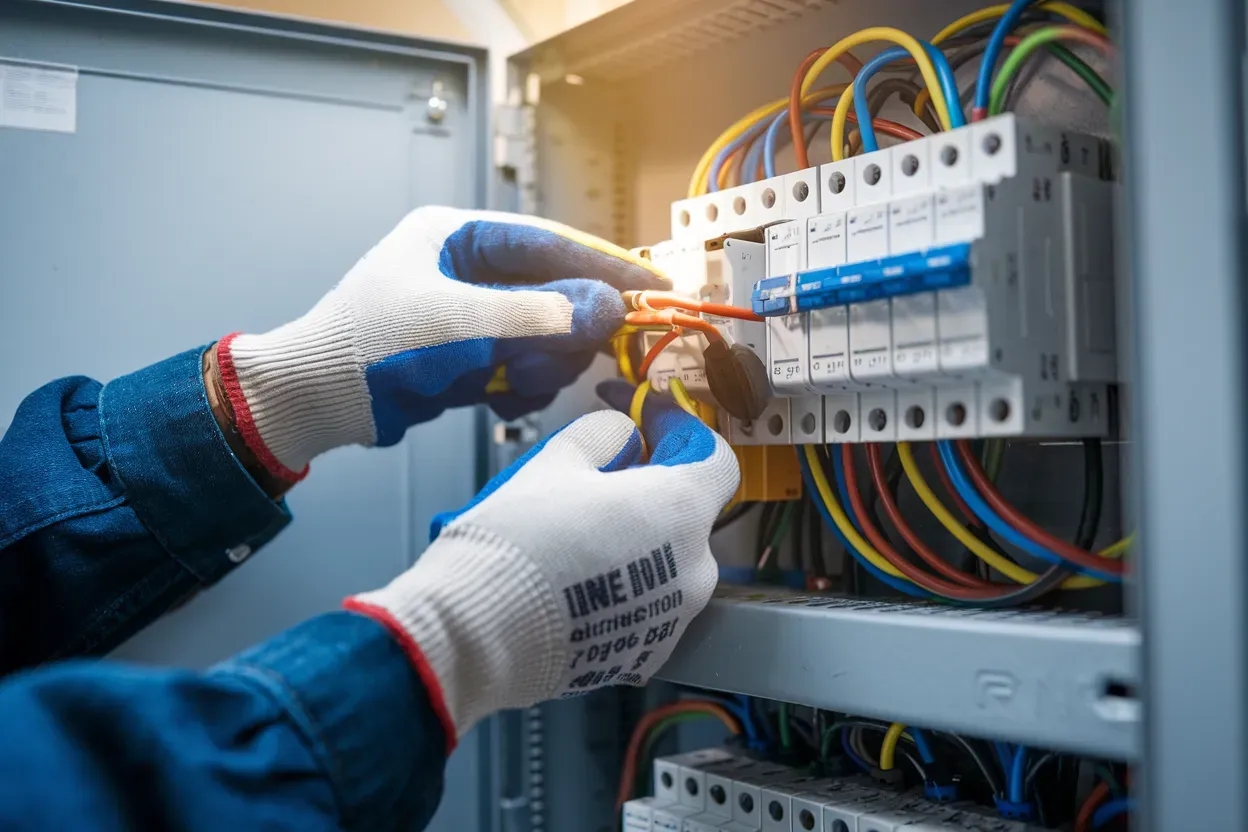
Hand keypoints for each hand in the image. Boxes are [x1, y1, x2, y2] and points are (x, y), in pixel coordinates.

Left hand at [214, 208, 667, 483]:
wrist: (309, 403)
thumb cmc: (366, 349)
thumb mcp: (456, 327)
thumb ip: (536, 316)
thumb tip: (610, 307)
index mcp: (457, 235)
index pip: (549, 242)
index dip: (604, 265)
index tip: (654, 286)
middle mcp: (467, 268)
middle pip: (552, 291)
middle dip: (562, 331)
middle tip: (579, 356)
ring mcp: (468, 313)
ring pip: (541, 335)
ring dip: (538, 364)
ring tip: (510, 382)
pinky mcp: (467, 354)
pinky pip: (521, 366)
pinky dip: (518, 386)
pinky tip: (496, 398)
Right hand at [344, 381, 738, 742]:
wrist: (479, 632)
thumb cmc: (519, 543)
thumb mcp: (559, 459)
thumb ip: (606, 434)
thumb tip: (623, 438)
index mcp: (681, 512)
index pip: (714, 458)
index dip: (679, 430)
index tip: (644, 418)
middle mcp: (693, 570)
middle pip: (686, 513)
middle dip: (649, 488)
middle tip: (598, 472)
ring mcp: (671, 619)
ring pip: (665, 562)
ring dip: (634, 539)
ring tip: (574, 531)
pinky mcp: (643, 655)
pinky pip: (642, 605)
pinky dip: (619, 585)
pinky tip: (571, 578)